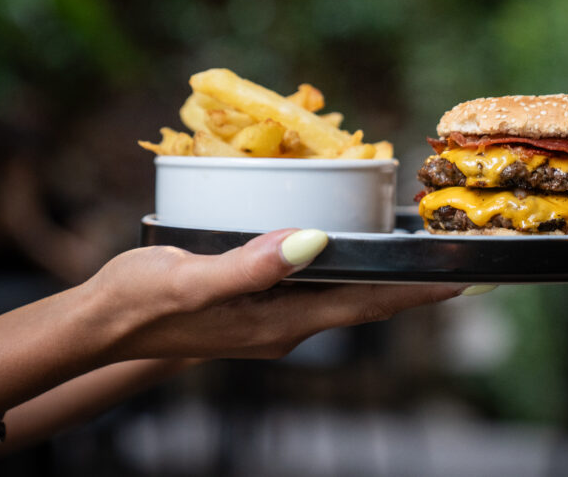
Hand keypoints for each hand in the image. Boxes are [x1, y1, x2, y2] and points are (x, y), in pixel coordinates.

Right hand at [83, 229, 463, 362]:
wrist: (103, 325)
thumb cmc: (138, 303)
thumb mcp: (188, 282)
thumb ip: (248, 266)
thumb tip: (310, 242)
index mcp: (280, 322)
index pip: (367, 304)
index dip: (417, 291)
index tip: (464, 276)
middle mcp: (286, 325)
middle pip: (366, 301)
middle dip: (411, 282)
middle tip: (455, 254)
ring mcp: (273, 318)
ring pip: (344, 293)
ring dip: (382, 274)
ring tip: (418, 247)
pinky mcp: (258, 304)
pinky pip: (317, 285)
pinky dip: (344, 265)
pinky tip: (347, 243)